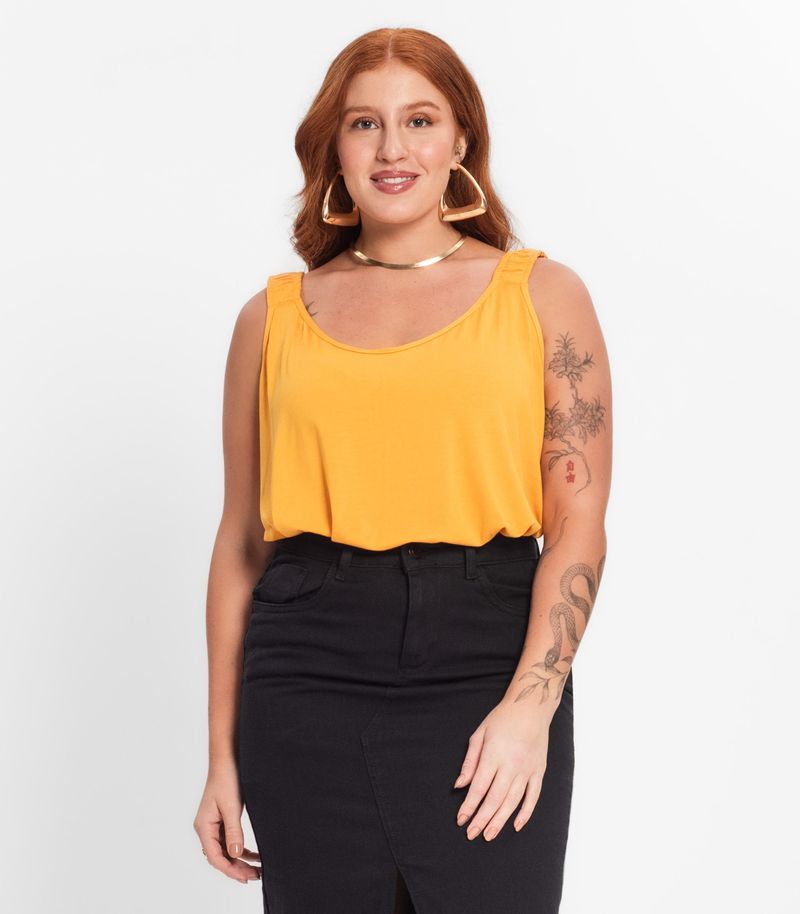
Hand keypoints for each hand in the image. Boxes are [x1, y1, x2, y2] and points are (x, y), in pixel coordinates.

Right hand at [193, 759, 260, 883]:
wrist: (227, 758)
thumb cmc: (226, 778)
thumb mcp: (232, 806)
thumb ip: (233, 831)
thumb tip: (235, 854)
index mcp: (203, 826)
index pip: (215, 856)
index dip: (230, 869)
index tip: (246, 877)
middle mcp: (205, 828)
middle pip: (219, 856)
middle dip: (236, 868)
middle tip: (255, 876)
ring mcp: (212, 824)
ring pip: (225, 850)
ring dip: (239, 860)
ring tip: (256, 870)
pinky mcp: (221, 819)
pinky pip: (228, 840)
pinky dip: (239, 849)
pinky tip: (251, 855)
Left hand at [453, 697, 553, 840]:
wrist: (531, 708)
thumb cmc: (502, 719)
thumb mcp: (480, 734)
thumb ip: (470, 761)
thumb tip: (459, 785)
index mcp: (494, 753)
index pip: (479, 786)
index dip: (469, 805)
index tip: (461, 820)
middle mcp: (512, 764)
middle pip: (495, 798)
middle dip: (481, 819)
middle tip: (471, 834)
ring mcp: (527, 769)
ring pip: (513, 802)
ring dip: (500, 821)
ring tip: (488, 835)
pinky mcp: (539, 772)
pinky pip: (533, 797)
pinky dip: (525, 813)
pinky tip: (515, 825)